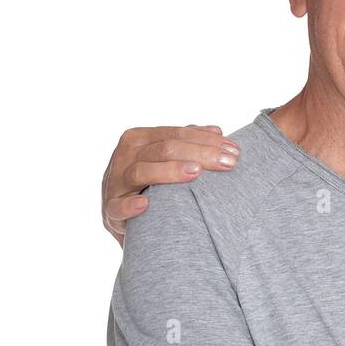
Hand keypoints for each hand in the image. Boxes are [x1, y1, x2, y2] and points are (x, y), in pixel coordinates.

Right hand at [102, 124, 239, 244]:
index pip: (176, 134)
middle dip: (200, 154)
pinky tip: (146, 204)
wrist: (122, 215)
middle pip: (164, 149)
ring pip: (141, 171)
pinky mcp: (110, 209)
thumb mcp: (165, 159)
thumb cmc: (150, 182)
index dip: (206, 141)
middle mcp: (125, 156)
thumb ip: (187, 143)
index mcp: (139, 139)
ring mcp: (115, 183)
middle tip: (228, 163)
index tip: (235, 150)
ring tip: (196, 173)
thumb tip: (217, 130)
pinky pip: (116, 207)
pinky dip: (130, 205)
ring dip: (169, 171)